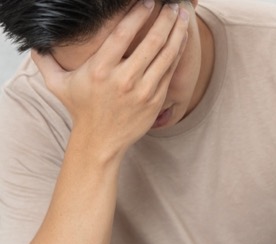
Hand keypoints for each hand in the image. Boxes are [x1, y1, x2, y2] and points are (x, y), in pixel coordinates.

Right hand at [31, 0, 188, 159]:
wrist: (101, 140)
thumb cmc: (81, 108)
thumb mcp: (58, 84)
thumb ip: (46, 62)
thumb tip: (35, 44)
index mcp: (100, 69)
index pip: (122, 34)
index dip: (137, 15)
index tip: (148, 1)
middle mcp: (124, 79)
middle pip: (151, 42)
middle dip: (165, 19)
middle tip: (173, 4)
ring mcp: (143, 90)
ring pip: (166, 55)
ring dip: (177, 32)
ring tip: (183, 15)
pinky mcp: (156, 100)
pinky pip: (170, 71)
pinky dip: (177, 52)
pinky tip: (181, 38)